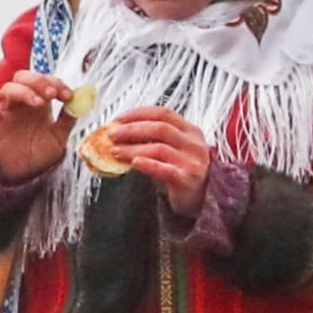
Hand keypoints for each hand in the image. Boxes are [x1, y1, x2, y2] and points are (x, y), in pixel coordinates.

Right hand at [0, 74, 75, 184]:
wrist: (26, 174)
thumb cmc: (40, 154)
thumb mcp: (59, 136)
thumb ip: (67, 119)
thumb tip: (79, 102)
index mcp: (39, 102)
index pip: (45, 81)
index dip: (56, 83)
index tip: (67, 95)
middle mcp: (22, 103)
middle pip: (24, 77)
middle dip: (39, 81)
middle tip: (52, 94)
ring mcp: (7, 111)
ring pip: (8, 88)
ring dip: (24, 90)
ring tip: (39, 103)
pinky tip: (1, 98)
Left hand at [97, 107, 213, 219]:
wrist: (201, 199)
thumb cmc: (181, 171)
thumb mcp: (172, 149)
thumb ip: (152, 139)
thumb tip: (118, 133)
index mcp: (190, 130)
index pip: (163, 113)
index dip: (139, 114)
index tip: (118, 119)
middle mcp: (193, 143)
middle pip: (160, 128)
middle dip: (132, 129)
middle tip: (112, 135)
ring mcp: (192, 161)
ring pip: (159, 148)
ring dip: (133, 149)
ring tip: (115, 152)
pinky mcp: (187, 180)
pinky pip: (166, 170)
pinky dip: (148, 165)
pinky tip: (134, 163)